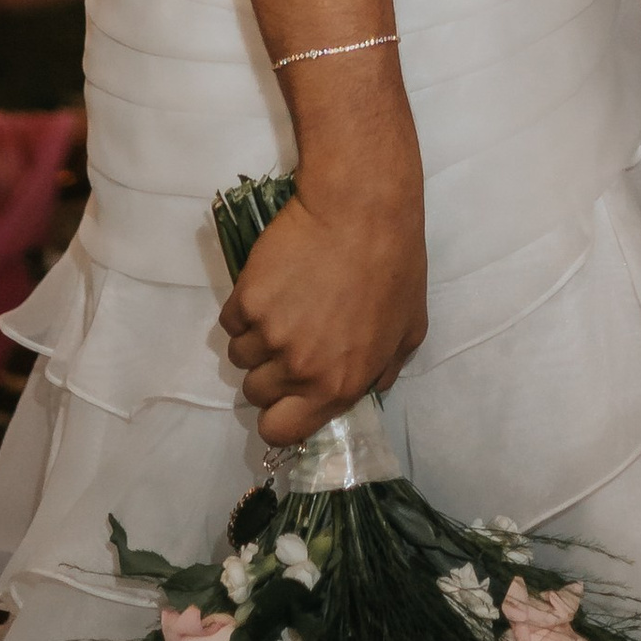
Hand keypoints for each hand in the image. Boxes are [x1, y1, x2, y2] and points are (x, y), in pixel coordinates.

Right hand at [222, 145, 428, 443]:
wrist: (362, 209)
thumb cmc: (395, 265)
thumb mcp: (409, 328)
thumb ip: (386, 369)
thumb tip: (369, 390)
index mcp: (339, 385)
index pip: (281, 432)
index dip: (278, 417)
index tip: (284, 396)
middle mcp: (300, 370)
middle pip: (255, 394)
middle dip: (268, 373)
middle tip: (288, 339)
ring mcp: (270, 335)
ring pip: (239, 357)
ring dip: (254, 339)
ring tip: (281, 306)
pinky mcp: (247, 300)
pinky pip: (231, 321)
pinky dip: (243, 308)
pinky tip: (270, 286)